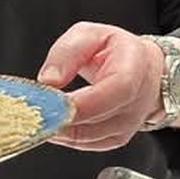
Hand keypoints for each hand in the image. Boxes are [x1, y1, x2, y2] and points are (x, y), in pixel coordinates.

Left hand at [37, 22, 162, 150]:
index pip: (116, 90)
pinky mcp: (118, 138)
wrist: (145, 70)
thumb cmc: (117, 50)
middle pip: (99, 119)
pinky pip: (88, 144)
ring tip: (38, 117)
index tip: (52, 103)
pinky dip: (66, 137)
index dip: (83, 102)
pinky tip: (52, 125)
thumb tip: (49, 80)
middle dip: (62, 119)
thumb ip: (67, 52)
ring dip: (60, 130)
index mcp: (134, 68)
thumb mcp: (90, 35)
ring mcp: (130, 123)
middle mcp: (137, 100)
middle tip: (35, 113)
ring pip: (90, 136)